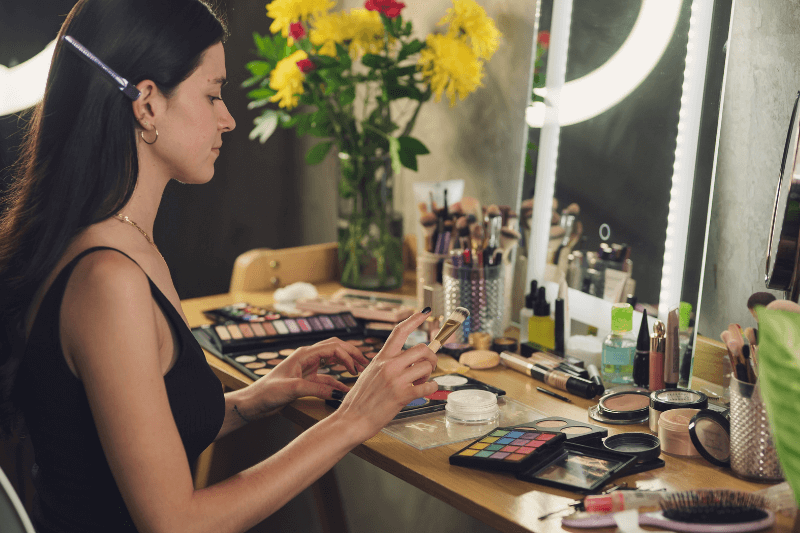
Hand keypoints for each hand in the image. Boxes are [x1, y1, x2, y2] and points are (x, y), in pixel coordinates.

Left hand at [245, 337, 369, 415]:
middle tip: (366, 363)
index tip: (357, 369)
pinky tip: (345, 389)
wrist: (253, 402)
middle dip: (351, 354)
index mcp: (304, 354)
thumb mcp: (293, 389)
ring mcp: (307, 368)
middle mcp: (307, 358)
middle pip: (335, 349)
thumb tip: (338, 392)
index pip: (333, 348)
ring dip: (346, 364)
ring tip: (359, 371)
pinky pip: (326, 377)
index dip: (348, 356)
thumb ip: (317, 389)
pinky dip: (337, 381)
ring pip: (332, 361)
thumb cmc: (267, 392)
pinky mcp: (306, 380)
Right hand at [334, 310, 437, 441]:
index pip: (399, 331)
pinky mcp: (402, 395)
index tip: (425, 312)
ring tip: (421, 382)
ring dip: (429, 375)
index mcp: (381, 358)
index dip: (414, 319)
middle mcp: (389, 365)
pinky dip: (432, 388)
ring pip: (427, 366)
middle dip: (432, 356)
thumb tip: (405, 362)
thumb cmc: (359, 400)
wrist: (351, 419)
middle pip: (422, 349)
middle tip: (430, 366)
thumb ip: (385, 365)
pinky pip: (428, 386)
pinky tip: (426, 390)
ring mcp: (395, 380)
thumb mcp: (369, 374)